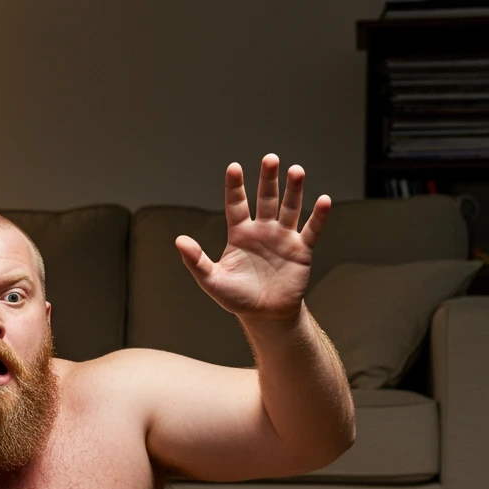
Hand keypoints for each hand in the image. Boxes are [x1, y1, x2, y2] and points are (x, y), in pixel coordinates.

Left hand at [174, 153, 330, 321]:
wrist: (264, 315)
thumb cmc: (237, 298)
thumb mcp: (212, 280)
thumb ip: (196, 260)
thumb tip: (179, 240)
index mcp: (240, 234)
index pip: (237, 205)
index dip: (235, 187)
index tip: (234, 167)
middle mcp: (262, 230)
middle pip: (266, 199)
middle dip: (269, 180)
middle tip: (270, 159)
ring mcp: (283, 238)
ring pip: (290, 208)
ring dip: (294, 190)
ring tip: (296, 170)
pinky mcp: (301, 250)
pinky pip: (311, 230)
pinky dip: (319, 216)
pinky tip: (323, 200)